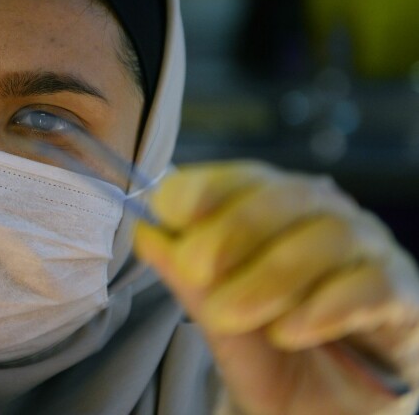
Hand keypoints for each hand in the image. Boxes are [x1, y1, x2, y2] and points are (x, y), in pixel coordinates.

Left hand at [135, 162, 418, 414]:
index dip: (207, 186)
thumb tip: (147, 233)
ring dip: (271, 276)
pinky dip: (327, 305)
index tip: (168, 208)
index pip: (246, 179)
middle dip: (232, 230)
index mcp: (278, 214)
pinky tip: (290, 331)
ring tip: (232, 315)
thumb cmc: (277, 360)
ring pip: (329, 237)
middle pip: (286, 198)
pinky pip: (373, 285)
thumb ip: (189, 280)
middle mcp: (328, 221)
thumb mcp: (222, 322)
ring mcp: (372, 254)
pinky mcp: (406, 298)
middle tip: (195, 269)